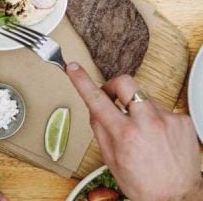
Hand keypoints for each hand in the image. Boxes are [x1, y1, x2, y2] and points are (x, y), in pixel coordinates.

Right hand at [66, 62, 202, 200]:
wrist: (178, 197)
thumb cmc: (145, 185)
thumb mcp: (112, 161)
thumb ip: (101, 131)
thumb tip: (94, 110)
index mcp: (124, 134)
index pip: (96, 99)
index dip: (81, 80)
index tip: (74, 68)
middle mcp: (147, 123)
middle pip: (125, 82)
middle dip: (114, 85)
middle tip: (112, 95)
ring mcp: (167, 119)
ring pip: (145, 98)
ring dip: (138, 108)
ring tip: (142, 130)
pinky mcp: (183, 121)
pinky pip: (163, 110)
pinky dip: (157, 119)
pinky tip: (158, 137)